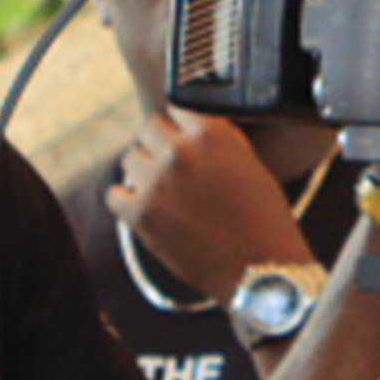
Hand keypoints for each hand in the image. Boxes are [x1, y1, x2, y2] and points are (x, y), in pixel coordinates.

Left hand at [106, 106, 312, 300]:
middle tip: (173, 168)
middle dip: (159, 145)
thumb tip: (186, 128)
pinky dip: (127, 202)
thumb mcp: (250, 164)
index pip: (176, 108)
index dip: (181, 127)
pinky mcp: (140, 215)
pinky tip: (145, 210)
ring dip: (143, 172)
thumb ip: (216, 140)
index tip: (185, 141)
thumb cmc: (264, 219)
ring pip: (130, 159)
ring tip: (163, 191)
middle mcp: (180, 152)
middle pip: (148, 129)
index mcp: (211, 134)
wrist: (262, 271)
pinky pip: (115, 195)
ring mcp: (156, 183)